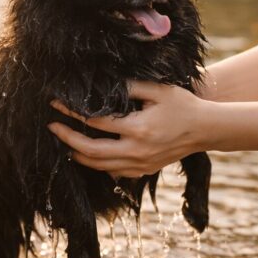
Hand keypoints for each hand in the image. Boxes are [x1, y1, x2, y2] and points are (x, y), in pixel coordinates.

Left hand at [47, 80, 208, 177]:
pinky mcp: (144, 171)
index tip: (57, 104)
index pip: (96, 122)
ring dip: (79, 155)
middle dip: (68, 139)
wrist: (205, 130)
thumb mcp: (158, 90)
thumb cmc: (182, 105)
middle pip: (91, 151)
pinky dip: (98, 165)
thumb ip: (130, 86)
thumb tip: (102, 84)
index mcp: (139, 128)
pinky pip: (114, 172)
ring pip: (100, 166)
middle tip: (52, 127)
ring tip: (65, 143)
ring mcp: (140, 165)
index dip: (73, 113)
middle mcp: (137, 151)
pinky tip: (89, 155)